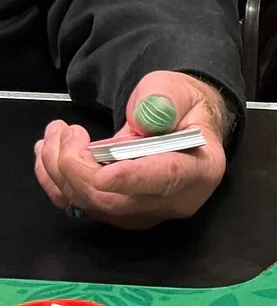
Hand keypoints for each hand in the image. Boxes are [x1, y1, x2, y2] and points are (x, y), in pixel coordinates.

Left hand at [34, 71, 228, 228]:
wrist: (179, 122)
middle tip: (63, 130)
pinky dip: (55, 182)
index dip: (133, 179)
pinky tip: (47, 155)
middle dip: (77, 166)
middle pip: (115, 199)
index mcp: (200, 170)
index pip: (166, 179)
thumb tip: (144, 118)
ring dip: (59, 170)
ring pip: (90, 204)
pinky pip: (78, 205)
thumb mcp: (177, 91)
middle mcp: (172, 201)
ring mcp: (142, 213)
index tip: (104, 174)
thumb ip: (163, 101)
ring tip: (54, 133)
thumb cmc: (180, 106)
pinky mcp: (117, 214)